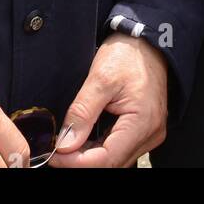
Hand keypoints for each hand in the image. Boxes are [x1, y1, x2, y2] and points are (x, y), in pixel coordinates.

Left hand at [50, 34, 167, 167]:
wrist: (147, 40)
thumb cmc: (127, 53)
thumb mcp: (100, 77)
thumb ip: (82, 112)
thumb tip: (65, 144)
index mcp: (142, 123)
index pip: (106, 159)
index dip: (76, 162)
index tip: (54, 155)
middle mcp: (149, 134)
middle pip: (111, 163)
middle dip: (80, 161)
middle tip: (55, 150)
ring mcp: (148, 134)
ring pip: (114, 159)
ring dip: (89, 157)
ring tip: (66, 144)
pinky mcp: (143, 130)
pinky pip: (119, 149)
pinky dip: (99, 148)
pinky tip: (83, 140)